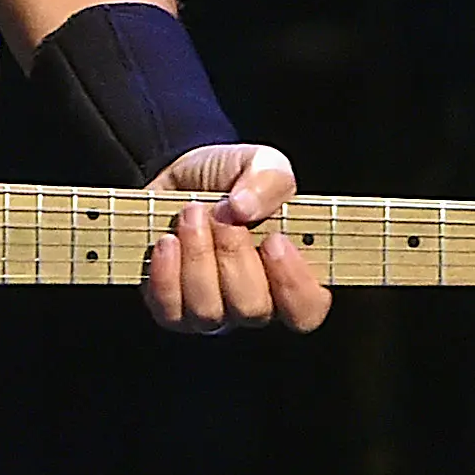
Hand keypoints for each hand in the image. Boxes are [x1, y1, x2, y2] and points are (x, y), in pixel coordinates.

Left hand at [141, 142, 329, 334]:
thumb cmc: (231, 179)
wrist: (180, 176)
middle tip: (221, 213)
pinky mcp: (171, 307)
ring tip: (191, 214)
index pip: (307, 311)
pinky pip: (169, 310)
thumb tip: (244, 208)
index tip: (274, 241)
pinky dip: (166, 273)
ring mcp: (210, 311)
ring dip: (197, 257)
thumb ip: (269, 180)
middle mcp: (252, 302)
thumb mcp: (261, 163)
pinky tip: (167, 240)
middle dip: (233, 255)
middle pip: (251, 309)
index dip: (294, 286)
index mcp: (288, 276)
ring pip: (208, 312)